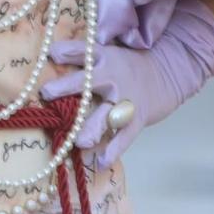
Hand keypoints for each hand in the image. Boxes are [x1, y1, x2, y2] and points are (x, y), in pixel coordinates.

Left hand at [41, 0, 213, 167]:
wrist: (166, 73)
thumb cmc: (127, 65)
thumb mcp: (108, 53)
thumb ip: (83, 57)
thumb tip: (50, 55)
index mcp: (102, 57)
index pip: (82, 51)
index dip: (66, 51)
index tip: (52, 53)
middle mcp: (111, 77)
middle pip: (86, 81)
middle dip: (66, 86)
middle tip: (47, 92)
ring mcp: (124, 99)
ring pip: (105, 114)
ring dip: (92, 127)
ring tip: (80, 141)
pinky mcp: (135, 118)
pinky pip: (124, 136)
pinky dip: (114, 150)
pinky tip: (101, 162)